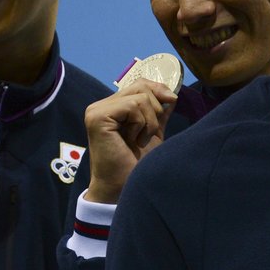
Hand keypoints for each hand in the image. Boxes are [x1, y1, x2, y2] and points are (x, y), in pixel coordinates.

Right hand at [80, 80, 177, 204]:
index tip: (172, 101)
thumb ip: (158, 112)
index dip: (159, 89)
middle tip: (148, 134)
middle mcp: (100, 106)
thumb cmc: (137, 163)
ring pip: (140, 97)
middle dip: (155, 109)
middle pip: (141, 87)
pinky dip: (141, 124)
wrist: (125, 186)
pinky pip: (132, 106)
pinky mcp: (98, 117)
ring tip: (139, 140)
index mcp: (111, 107)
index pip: (139, 84)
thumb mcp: (153, 131)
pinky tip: (133, 140)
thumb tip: (171, 93)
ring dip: (149, 122)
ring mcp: (96, 111)